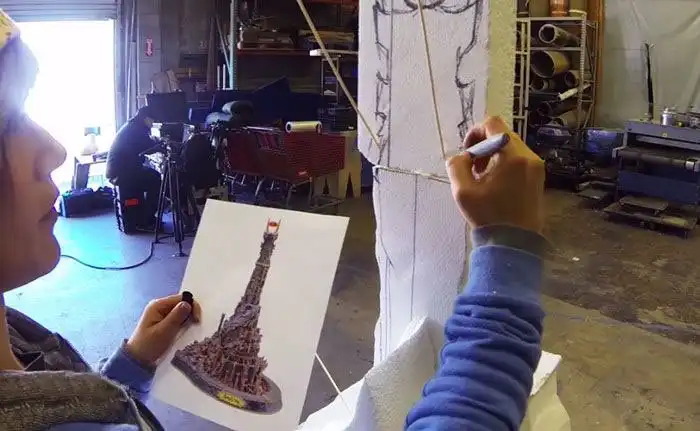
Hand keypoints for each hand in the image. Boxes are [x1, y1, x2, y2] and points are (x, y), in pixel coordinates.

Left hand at [126, 294, 201, 366]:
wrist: (137, 359)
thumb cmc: (148, 345)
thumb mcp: (163, 331)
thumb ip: (176, 316)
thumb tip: (188, 303)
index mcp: (158, 305)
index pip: (181, 298)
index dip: (192, 306)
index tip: (197, 320)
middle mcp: (160, 306)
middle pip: (182, 303)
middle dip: (190, 313)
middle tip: (195, 325)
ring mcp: (162, 314)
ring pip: (181, 311)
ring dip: (187, 319)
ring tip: (188, 330)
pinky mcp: (165, 321)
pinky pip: (178, 318)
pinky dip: (183, 324)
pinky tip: (183, 331)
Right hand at [446, 116, 544, 233]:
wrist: (515, 242)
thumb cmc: (489, 217)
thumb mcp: (463, 192)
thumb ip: (457, 166)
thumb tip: (462, 156)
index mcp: (512, 156)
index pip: (493, 124)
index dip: (475, 132)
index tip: (467, 152)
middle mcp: (528, 156)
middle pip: (503, 134)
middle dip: (484, 146)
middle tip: (473, 168)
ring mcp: (536, 166)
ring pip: (511, 146)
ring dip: (494, 154)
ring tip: (483, 177)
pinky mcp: (538, 176)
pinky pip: (519, 158)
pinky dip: (505, 162)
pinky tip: (496, 183)